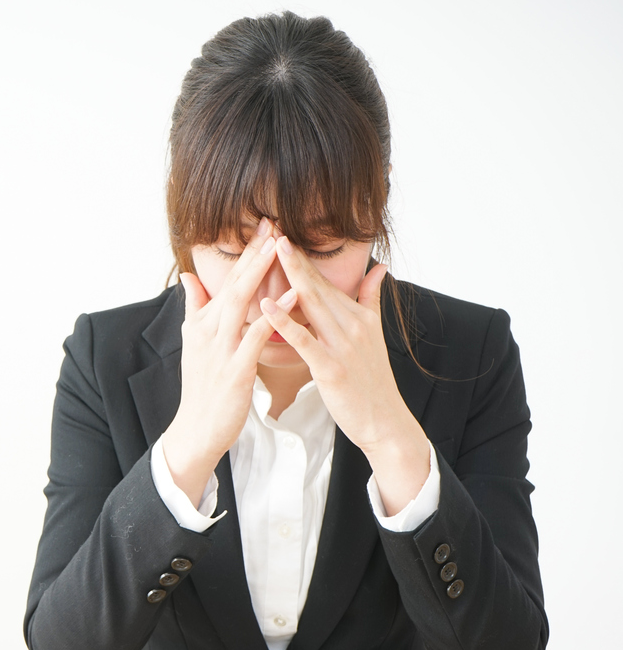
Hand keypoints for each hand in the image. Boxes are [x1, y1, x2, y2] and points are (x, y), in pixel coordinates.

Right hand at [162, 218, 284, 502]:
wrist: (197, 428)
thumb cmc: (204, 387)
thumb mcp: (196, 343)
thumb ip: (195, 308)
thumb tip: (189, 277)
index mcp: (203, 322)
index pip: (226, 280)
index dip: (245, 253)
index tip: (263, 226)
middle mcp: (209, 330)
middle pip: (233, 283)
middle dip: (253, 252)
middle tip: (272, 223)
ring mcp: (221, 348)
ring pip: (241, 302)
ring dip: (260, 273)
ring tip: (281, 247)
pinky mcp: (235, 369)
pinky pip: (256, 335)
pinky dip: (274, 313)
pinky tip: (293, 295)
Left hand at [259, 235, 411, 454]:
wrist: (384, 421)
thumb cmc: (371, 380)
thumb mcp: (374, 334)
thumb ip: (371, 299)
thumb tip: (379, 267)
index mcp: (357, 316)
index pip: (324, 281)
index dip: (302, 258)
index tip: (281, 234)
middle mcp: (352, 325)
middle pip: (317, 285)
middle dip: (293, 257)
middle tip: (271, 229)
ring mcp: (342, 346)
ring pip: (312, 304)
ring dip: (290, 276)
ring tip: (269, 251)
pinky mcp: (331, 368)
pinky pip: (304, 340)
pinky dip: (285, 321)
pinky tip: (265, 305)